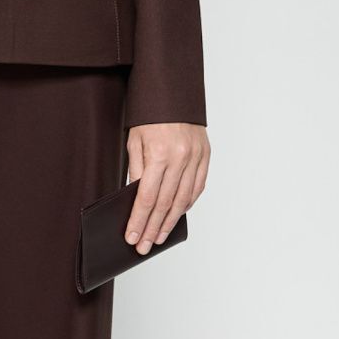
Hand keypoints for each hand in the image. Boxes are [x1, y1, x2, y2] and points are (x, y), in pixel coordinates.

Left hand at [123, 121, 207, 252]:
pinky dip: (187, 203)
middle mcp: (181, 158)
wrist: (175, 92)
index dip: (139, 220)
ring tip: (158, 237)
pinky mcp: (206, 156)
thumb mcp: (135, 141)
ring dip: (170, 222)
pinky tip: (177, 214)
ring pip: (183, 199)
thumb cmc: (151, 115)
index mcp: (159, 154)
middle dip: (152, 228)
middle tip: (143, 246)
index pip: (147, 197)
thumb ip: (137, 170)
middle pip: (165, 204)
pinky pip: (197, 187)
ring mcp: (196, 158)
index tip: (132, 237)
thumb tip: (136, 200)